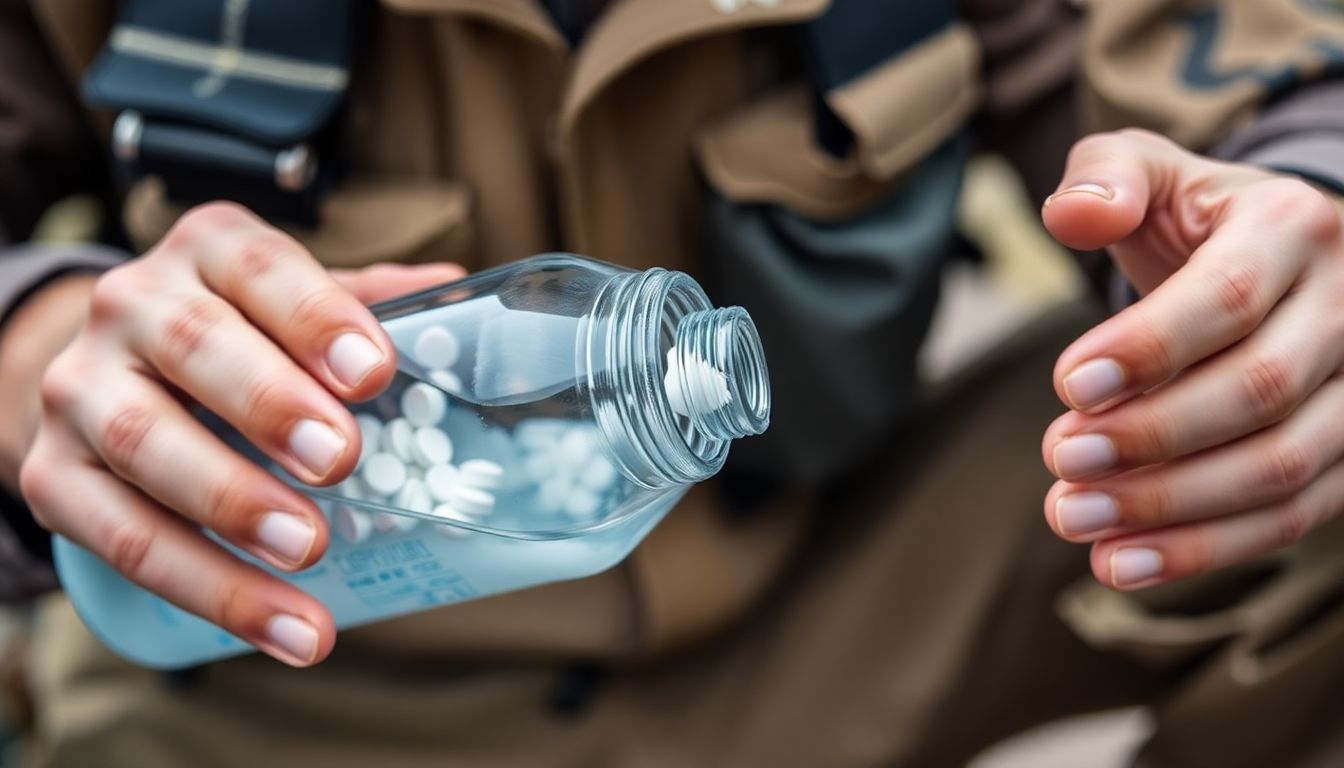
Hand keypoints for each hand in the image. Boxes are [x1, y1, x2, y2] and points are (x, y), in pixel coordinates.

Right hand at [16, 202, 462, 665]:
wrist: (116, 378)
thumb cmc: (243, 339)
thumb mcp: (301, 307)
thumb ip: (374, 304)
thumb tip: (465, 298)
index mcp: (211, 250)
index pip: (260, 265)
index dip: (316, 316)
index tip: (373, 372)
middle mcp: (132, 303)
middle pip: (194, 346)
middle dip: (271, 405)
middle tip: (342, 462)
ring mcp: (80, 388)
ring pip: (149, 444)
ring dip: (233, 505)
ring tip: (309, 553)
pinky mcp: (53, 475)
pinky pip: (121, 537)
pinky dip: (208, 588)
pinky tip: (283, 629)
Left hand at [1039, 129, 1343, 590]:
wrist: (1270, 257)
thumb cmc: (1192, 218)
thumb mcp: (1146, 174)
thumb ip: (1104, 178)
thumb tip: (1075, 215)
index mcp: (1292, 227)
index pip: (1228, 297)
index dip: (1148, 348)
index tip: (1067, 386)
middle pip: (1258, 390)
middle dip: (1149, 436)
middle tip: (1060, 459)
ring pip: (1282, 466)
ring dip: (1170, 507)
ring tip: (1072, 517)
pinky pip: (1292, 514)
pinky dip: (1205, 548)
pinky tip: (1120, 562)